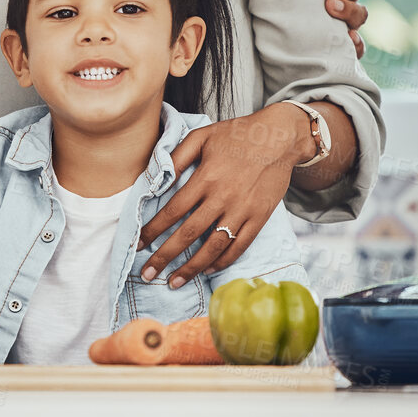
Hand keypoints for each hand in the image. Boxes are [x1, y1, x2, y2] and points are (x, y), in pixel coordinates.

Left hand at [135, 104, 305, 287]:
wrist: (279, 137)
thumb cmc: (237, 134)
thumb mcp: (202, 136)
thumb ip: (177, 156)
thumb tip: (156, 176)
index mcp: (205, 177)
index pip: (173, 210)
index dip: (153, 229)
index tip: (138, 243)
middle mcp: (223, 197)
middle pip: (189, 234)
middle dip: (165, 256)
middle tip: (147, 273)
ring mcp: (243, 210)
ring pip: (214, 246)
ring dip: (192, 267)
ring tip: (174, 281)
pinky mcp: (260, 217)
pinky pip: (240, 245)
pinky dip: (223, 261)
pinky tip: (208, 270)